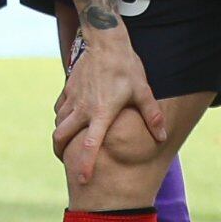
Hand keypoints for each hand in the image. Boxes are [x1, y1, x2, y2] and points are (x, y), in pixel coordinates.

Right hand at [53, 24, 159, 173]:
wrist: (105, 42)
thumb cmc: (126, 68)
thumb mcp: (143, 91)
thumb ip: (152, 116)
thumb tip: (162, 137)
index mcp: (102, 113)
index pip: (90, 144)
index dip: (85, 164)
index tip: (82, 179)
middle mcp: (83, 108)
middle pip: (61, 137)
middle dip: (60, 152)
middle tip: (66, 161)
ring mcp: (73, 98)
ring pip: (58, 123)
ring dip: (61, 135)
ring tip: (68, 142)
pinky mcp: (67, 89)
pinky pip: (59, 109)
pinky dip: (61, 118)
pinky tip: (69, 119)